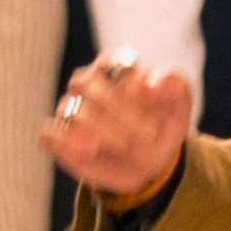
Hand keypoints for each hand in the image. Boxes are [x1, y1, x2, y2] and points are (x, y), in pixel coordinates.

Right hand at [43, 57, 194, 204]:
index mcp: (114, 66)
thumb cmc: (162, 125)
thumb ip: (173, 85)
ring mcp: (70, 109)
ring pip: (74, 112)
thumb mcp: (180, 104)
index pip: (116, 68)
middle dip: (122, 115)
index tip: (157, 118)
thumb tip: (151, 85)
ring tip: (126, 146)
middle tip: (148, 136)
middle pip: (89, 87)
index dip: (135, 93)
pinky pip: (50, 135)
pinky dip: (68, 144)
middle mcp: (87, 83)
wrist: (152, 164)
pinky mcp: (59, 137)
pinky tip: (92, 152)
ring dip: (104, 132)